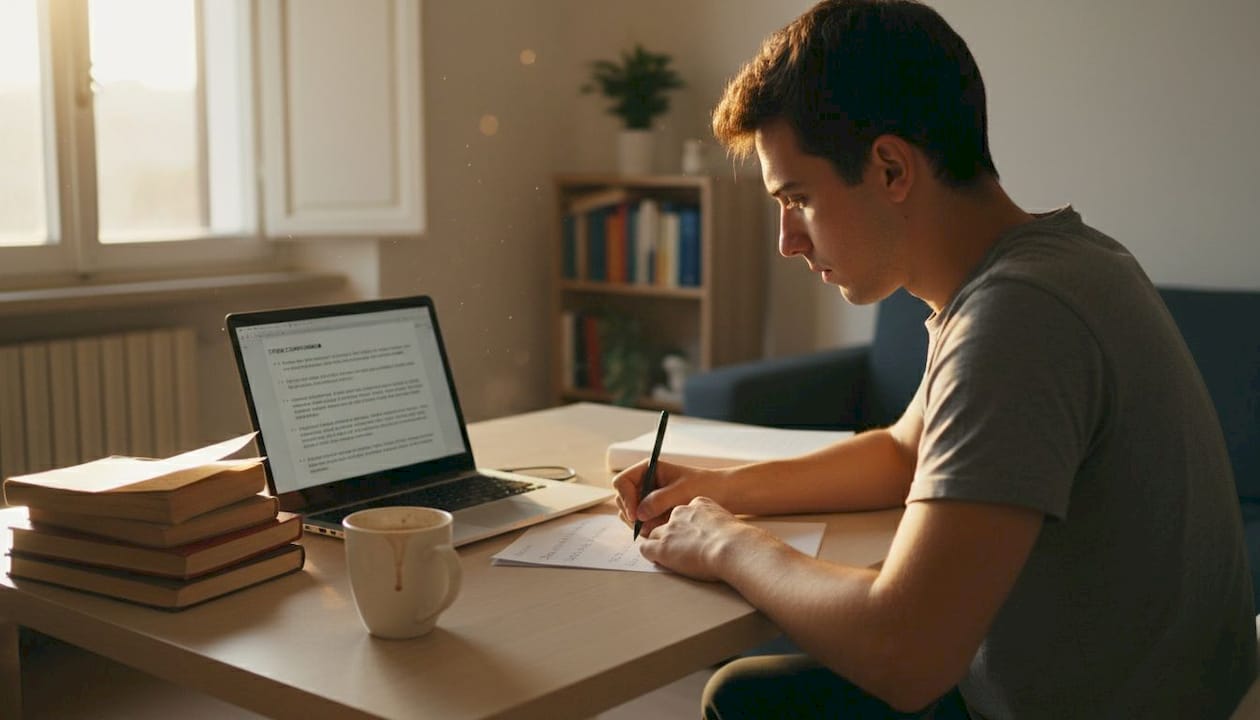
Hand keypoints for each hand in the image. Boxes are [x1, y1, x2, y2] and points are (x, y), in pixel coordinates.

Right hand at [612, 460, 724, 537]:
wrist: (722, 494)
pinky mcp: (653, 513)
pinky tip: (665, 527)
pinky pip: (641, 524)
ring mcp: (647, 499)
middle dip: (632, 514)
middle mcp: (643, 483)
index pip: (622, 482)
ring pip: (629, 515)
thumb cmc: (704, 485)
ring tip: (662, 524)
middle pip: (622, 500)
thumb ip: (659, 500)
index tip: (636, 515)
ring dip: (640, 523)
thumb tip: (639, 514)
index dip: (626, 498)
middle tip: (648, 525)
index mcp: (647, 470)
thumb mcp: (681, 491)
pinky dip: (648, 528)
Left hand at [637, 497, 764, 580]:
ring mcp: (669, 530)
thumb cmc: (739, 541)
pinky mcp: (662, 547)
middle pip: (667, 523)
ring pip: (654, 534)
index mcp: (699, 504)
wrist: (733, 547)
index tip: (694, 536)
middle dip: (671, 535)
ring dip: (660, 545)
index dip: (687, 526)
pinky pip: (645, 548)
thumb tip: (726, 538)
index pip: (684, 513)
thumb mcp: (730, 523)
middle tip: (682, 549)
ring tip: (672, 557)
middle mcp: (680, 513)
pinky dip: (651, 555)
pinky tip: (661, 561)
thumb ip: (720, 525)